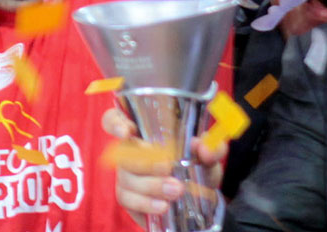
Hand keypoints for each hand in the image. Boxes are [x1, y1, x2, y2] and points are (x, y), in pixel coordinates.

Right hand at [103, 107, 226, 226]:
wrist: (200, 198)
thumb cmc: (197, 166)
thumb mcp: (209, 156)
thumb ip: (212, 148)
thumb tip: (203, 147)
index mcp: (143, 132)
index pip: (114, 120)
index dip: (114, 123)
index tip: (126, 132)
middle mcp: (129, 152)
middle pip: (122, 153)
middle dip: (144, 162)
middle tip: (167, 167)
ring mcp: (126, 176)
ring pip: (126, 178)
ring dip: (151, 185)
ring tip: (176, 190)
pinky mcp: (128, 198)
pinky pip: (128, 199)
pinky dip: (146, 203)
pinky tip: (163, 206)